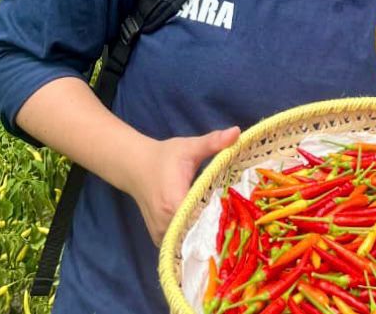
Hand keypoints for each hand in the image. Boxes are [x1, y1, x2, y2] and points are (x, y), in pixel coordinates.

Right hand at [125, 126, 239, 245]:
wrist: (135, 167)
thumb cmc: (164, 157)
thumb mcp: (189, 147)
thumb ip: (213, 142)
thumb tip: (237, 132)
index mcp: (173, 202)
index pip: (201, 220)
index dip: (221, 219)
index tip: (240, 215)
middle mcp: (165, 223)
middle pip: (198, 235)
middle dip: (218, 229)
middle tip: (241, 223)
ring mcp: (161, 234)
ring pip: (190, 242)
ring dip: (207, 236)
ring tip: (229, 228)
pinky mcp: (160, 239)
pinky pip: (182, 244)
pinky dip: (195, 239)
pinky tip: (211, 231)